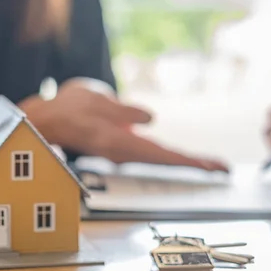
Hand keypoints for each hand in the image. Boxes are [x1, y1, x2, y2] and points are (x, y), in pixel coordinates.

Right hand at [19, 77, 228, 172]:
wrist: (48, 121)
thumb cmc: (68, 109)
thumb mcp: (95, 102)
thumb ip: (123, 113)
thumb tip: (151, 120)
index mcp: (120, 143)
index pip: (162, 155)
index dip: (189, 161)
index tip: (212, 167)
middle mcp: (124, 152)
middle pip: (165, 160)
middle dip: (194, 164)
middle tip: (222, 167)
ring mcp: (123, 151)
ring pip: (159, 158)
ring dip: (183, 161)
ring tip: (208, 163)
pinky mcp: (121, 146)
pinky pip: (150, 153)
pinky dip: (167, 155)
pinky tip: (178, 156)